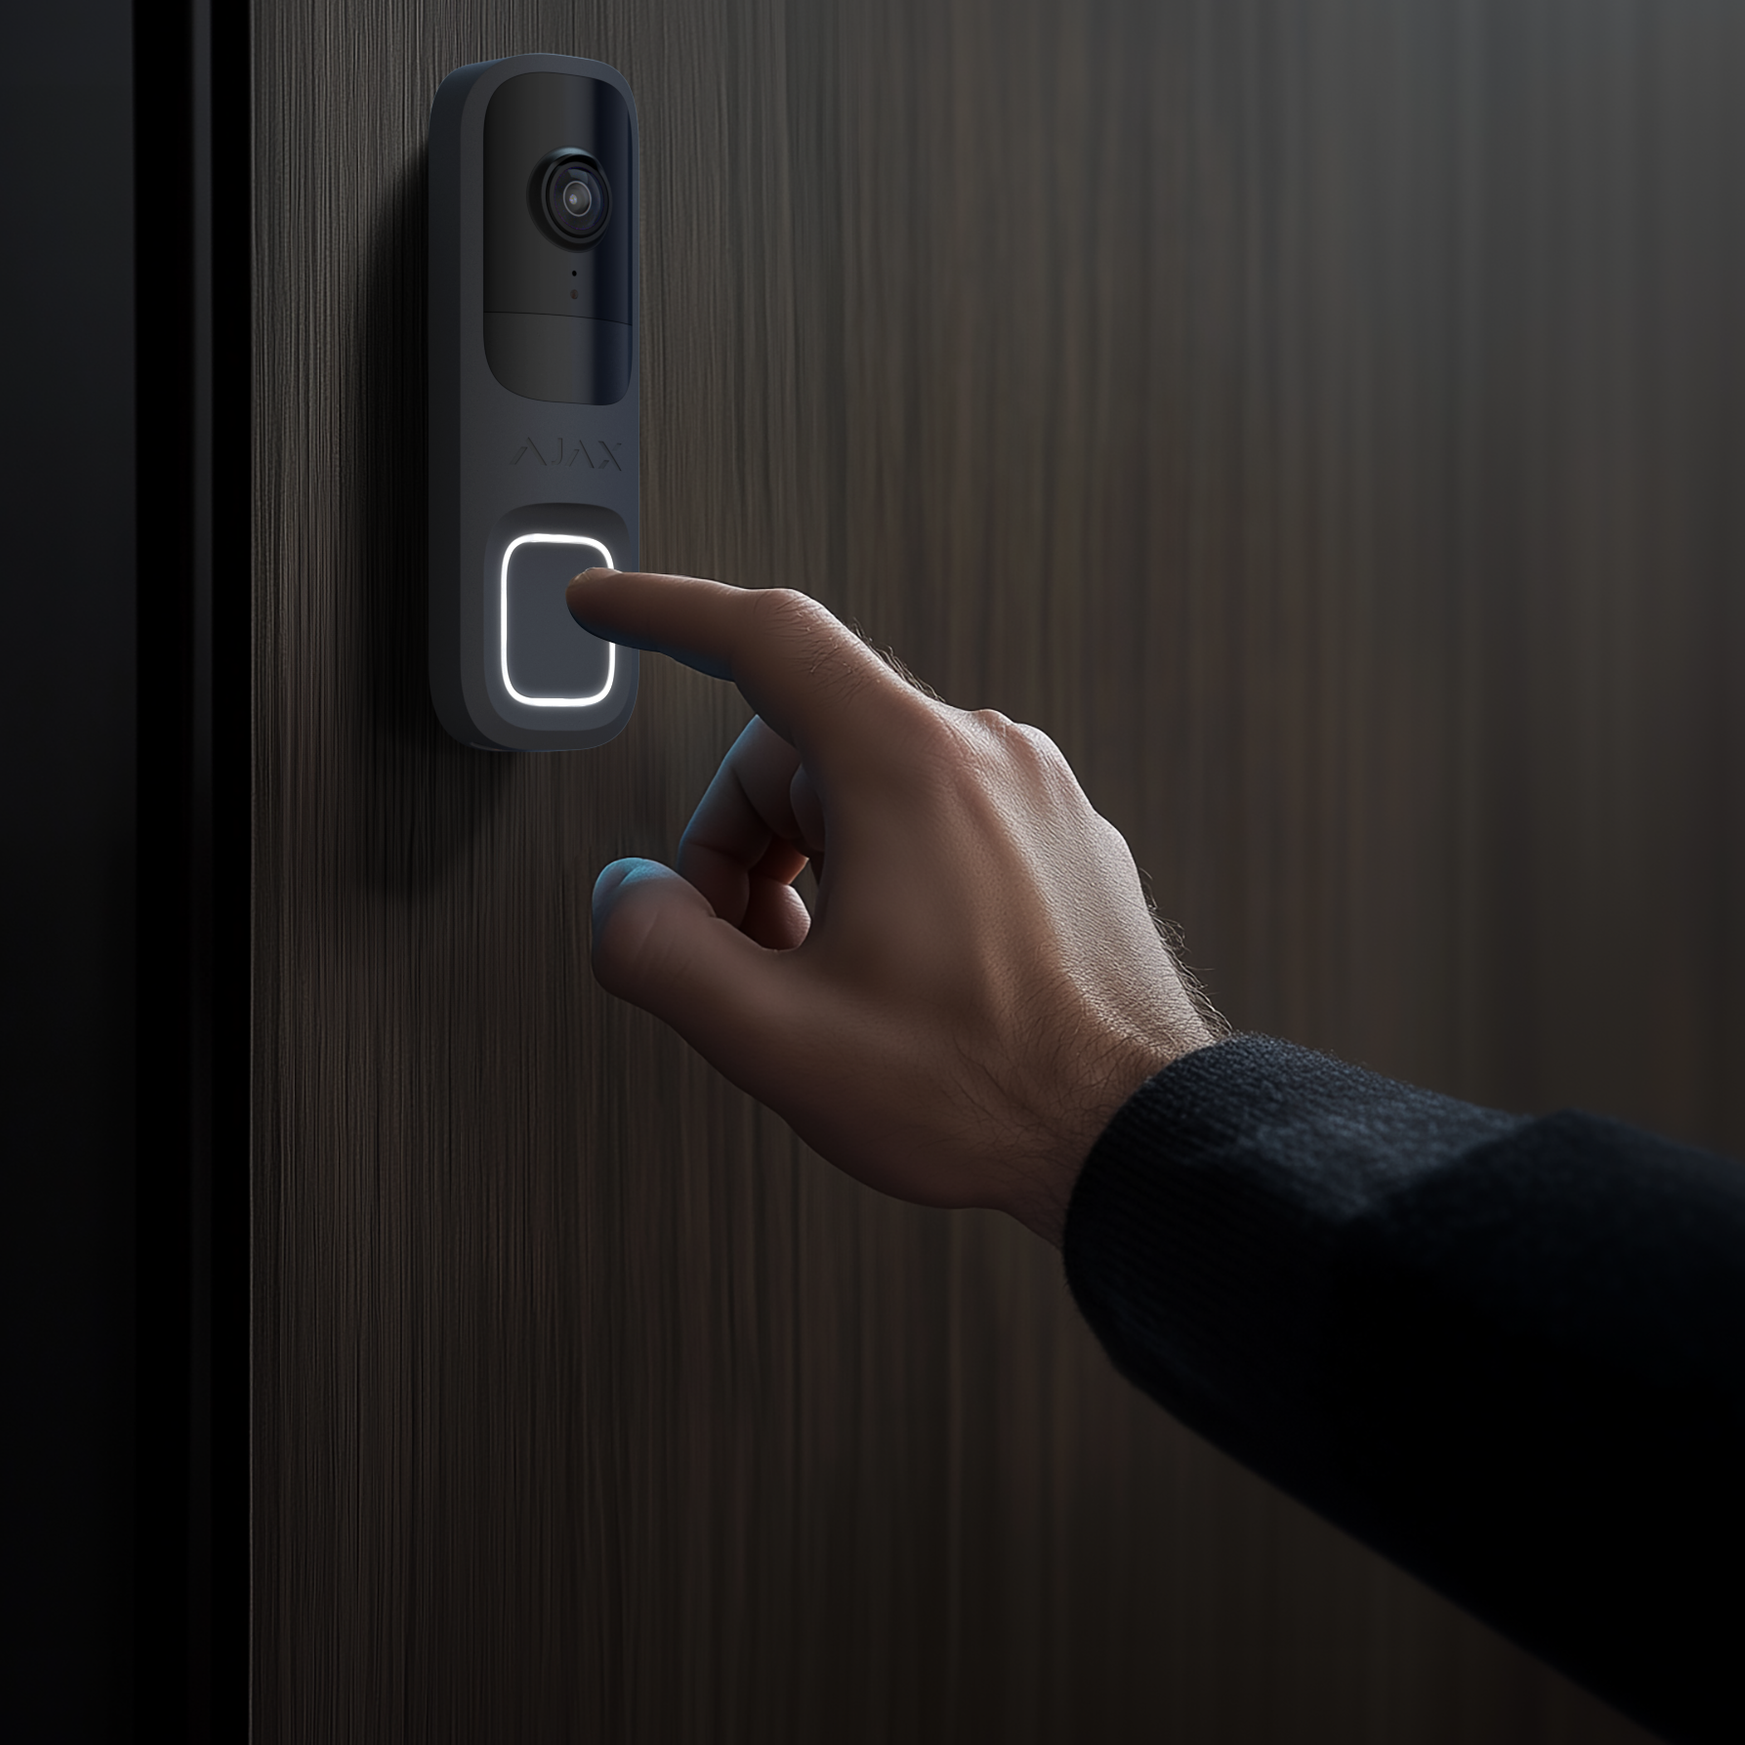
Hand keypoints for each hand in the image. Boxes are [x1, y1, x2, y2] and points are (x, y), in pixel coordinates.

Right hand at [567, 571, 1216, 1245]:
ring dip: (805, 867)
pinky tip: (885, 973)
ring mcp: (1032, 792)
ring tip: (819, 978)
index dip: (662, 612)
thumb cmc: (989, 1090)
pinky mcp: (1060, 836)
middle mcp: (981, 753)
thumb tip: (623, 897)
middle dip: (735, 843)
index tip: (603, 605)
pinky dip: (876, 875)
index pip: (762, 637)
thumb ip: (663, 955)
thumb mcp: (780, 1042)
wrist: (1141, 1140)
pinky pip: (931, 817)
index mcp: (908, 768)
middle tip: (738, 954)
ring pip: (861, 784)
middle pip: (794, 744)